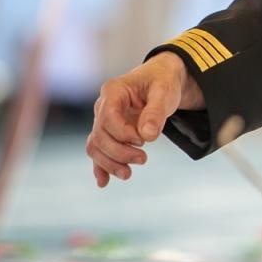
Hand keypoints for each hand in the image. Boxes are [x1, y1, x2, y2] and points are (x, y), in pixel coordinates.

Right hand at [85, 52, 199, 187]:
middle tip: (143, 159)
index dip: (123, 134)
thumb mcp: (165, 92)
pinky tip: (104, 183)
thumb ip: (156, 112)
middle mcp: (102, 105)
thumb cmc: (162, 82)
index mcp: (113, 91)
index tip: (143, 141)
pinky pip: (98, 151)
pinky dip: (100, 166)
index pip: (108, 117)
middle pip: (100, 135)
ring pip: (95, 146)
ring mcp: (102, 119)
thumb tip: (147, 136)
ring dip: (109, 163)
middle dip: (119, 152)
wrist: (161, 79)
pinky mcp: (108, 132)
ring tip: (128, 174)